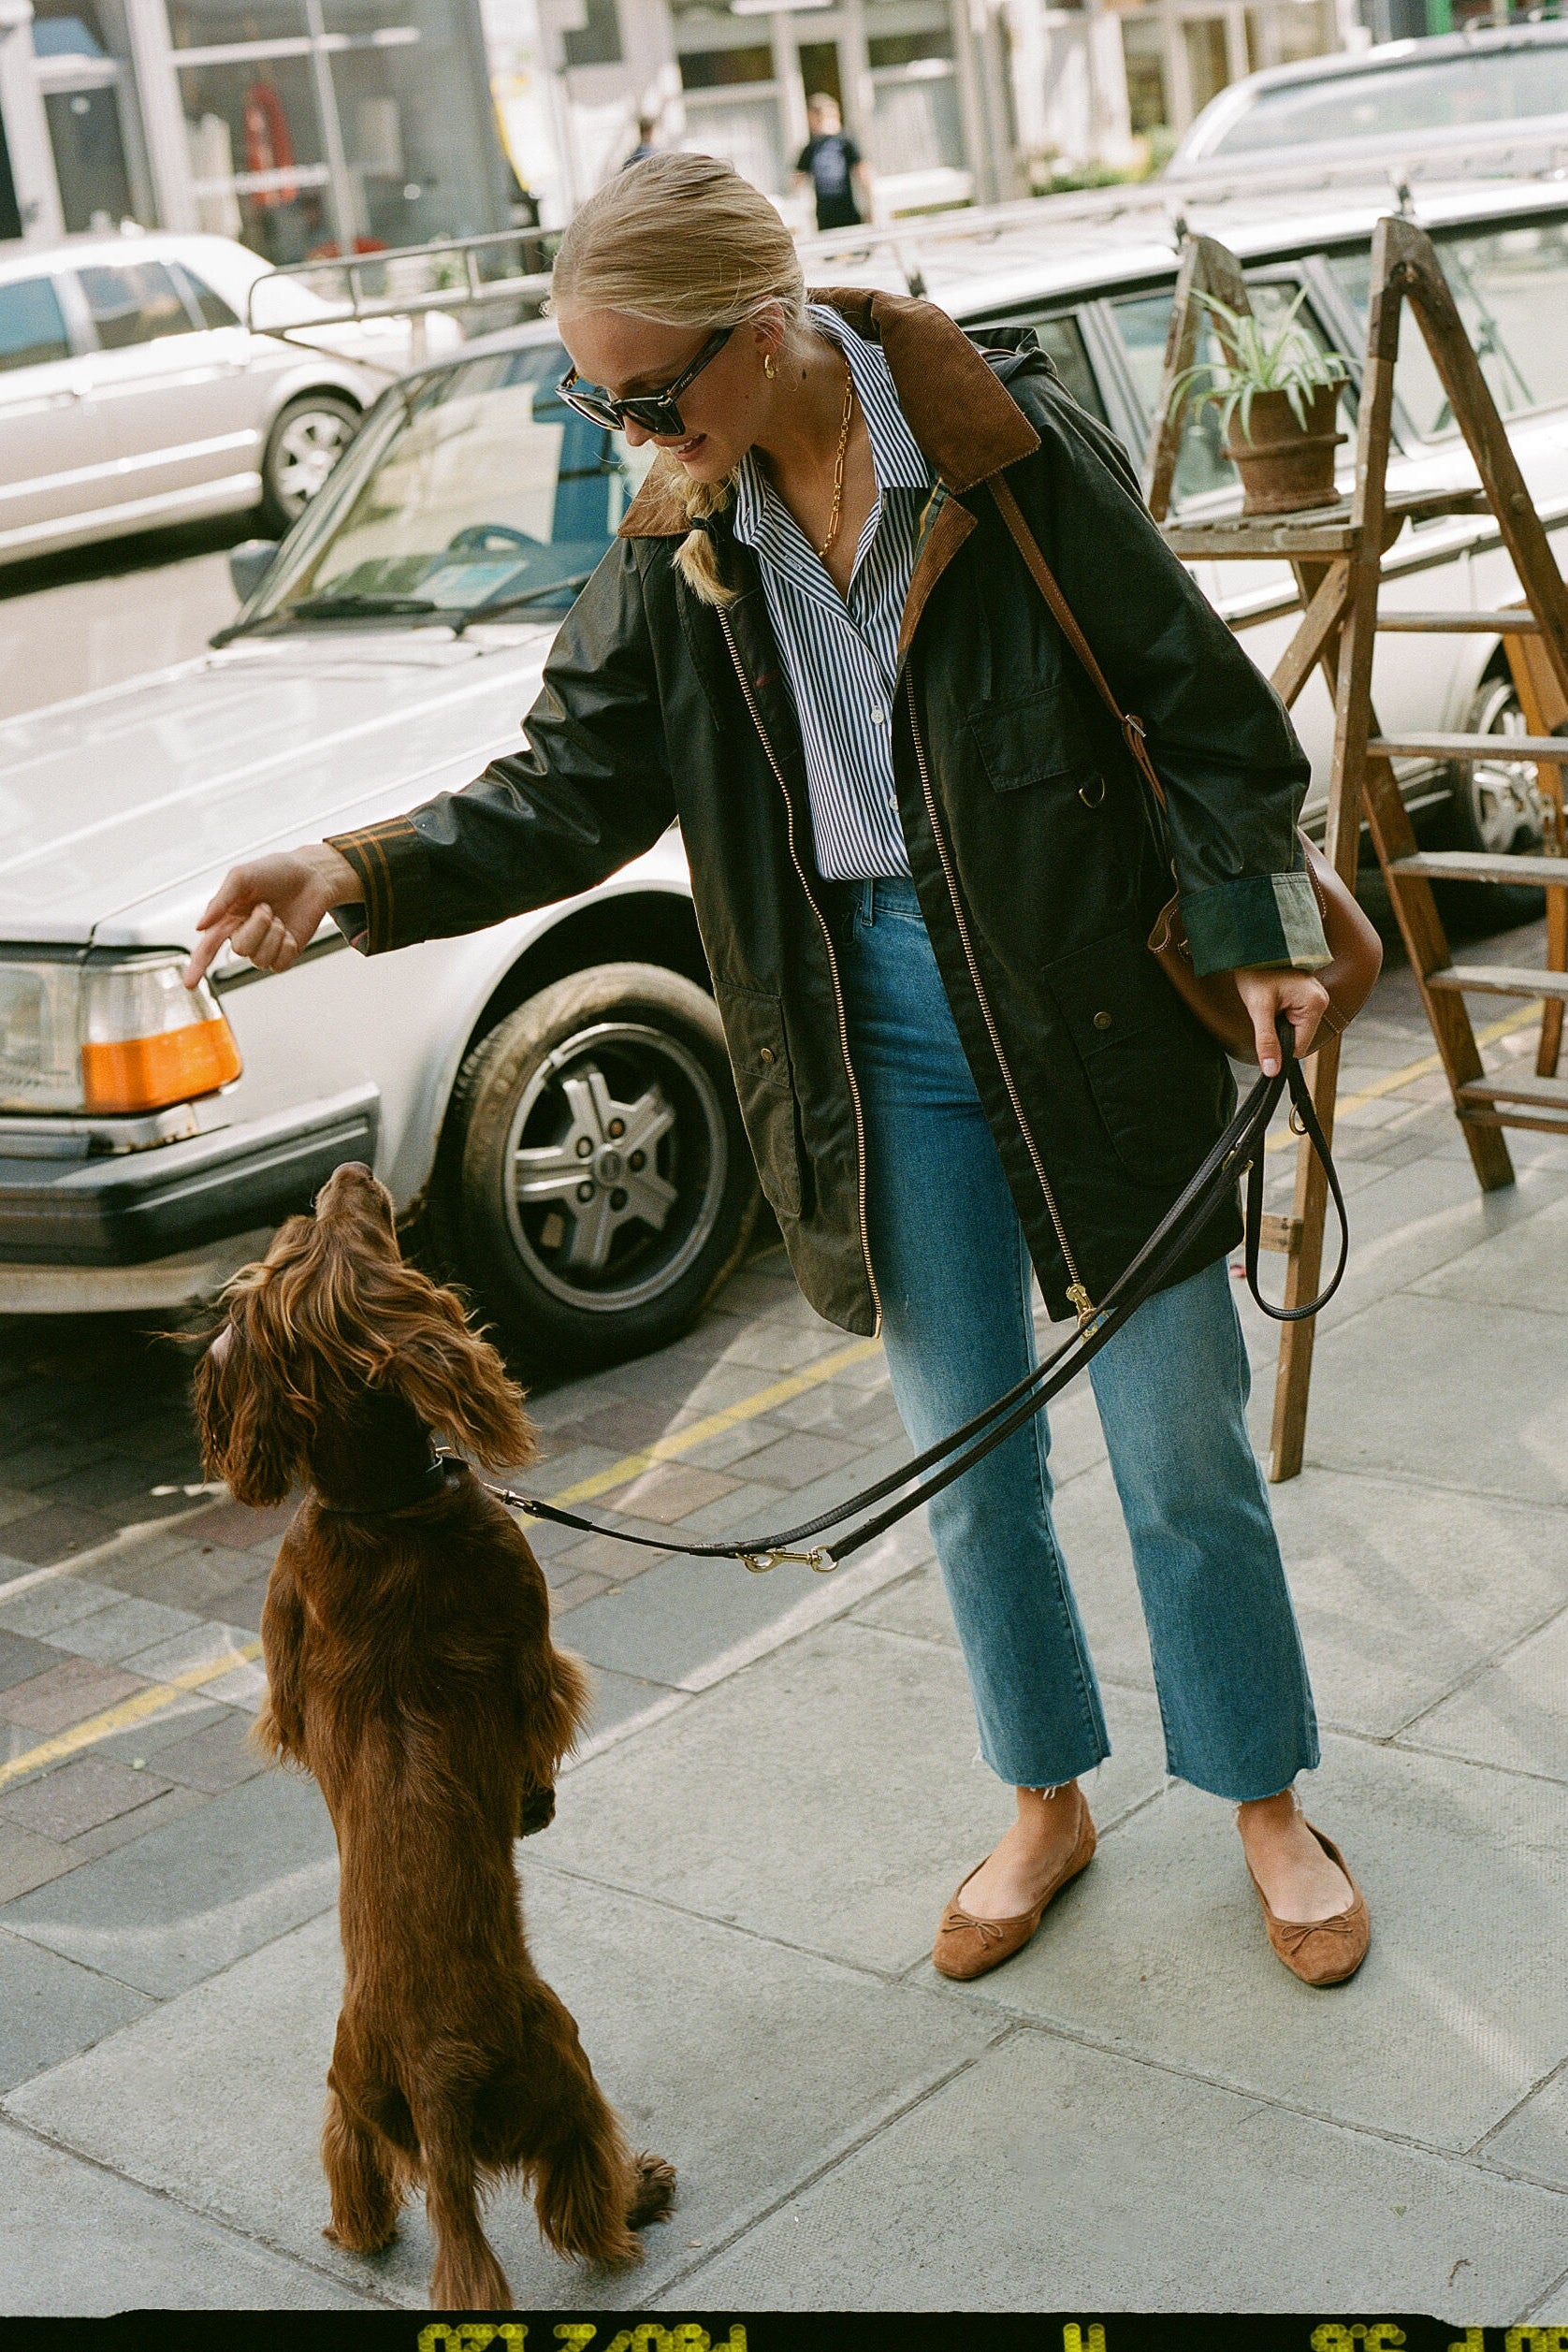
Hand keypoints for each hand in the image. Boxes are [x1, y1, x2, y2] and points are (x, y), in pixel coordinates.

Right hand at [182, 844, 358, 989]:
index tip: (189, 985)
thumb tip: (200, 927)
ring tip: (278, 917)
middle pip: (240, 950)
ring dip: (274, 935)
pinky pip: (278, 966)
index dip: (197, 966)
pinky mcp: (284, 954)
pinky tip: (289, 932)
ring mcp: (264, 947)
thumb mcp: (242, 876)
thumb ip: (220, 901)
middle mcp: (243, 935)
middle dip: (257, 927)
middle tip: (267, 907)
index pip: (207, 948)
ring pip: (260, 960)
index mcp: (227, 919)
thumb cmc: (275, 872)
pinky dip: (286, 947)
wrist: (312, 875)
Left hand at [1232, 967, 1329, 1075]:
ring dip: (1279, 1023)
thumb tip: (1272, 1071)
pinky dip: (1282, 1015)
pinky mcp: (1309, 996)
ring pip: (1296, 1029)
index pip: (1299, 1047)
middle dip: (1279, 1032)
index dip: (1278, 1046)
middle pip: (1298, 1038)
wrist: (1254, 947)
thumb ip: (1266, 1041)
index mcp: (1315, 1005)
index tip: (1264, 1029)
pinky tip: (1274, 1001)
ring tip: (1269, 1003)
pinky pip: (1296, 1018)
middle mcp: (1322, 1001)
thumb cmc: (1257, 972)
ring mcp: (1317, 998)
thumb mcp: (1259, 1009)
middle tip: (1265, 1011)